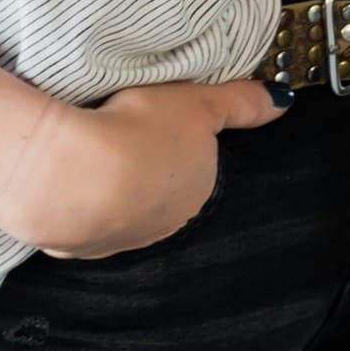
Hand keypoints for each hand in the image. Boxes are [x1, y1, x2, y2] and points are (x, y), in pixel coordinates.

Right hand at [0, 79, 282, 258]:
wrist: (72, 174)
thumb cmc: (142, 133)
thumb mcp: (199, 103)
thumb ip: (242, 103)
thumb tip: (284, 102)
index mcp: (199, 192)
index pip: (197, 171)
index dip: (179, 146)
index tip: (160, 127)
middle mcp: (164, 226)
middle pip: (158, 193)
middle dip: (144, 171)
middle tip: (123, 135)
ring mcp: (117, 241)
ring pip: (117, 210)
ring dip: (106, 188)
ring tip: (89, 154)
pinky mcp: (73, 248)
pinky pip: (78, 220)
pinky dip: (73, 201)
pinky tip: (65, 179)